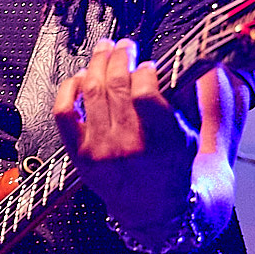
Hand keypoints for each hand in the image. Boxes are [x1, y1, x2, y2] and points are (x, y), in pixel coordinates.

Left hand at [53, 39, 195, 230]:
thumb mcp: (191, 136)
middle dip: (119, 56)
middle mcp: (127, 147)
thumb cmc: (172, 169)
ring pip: (91, 91)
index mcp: (161, 142)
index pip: (145, 93)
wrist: (151, 208)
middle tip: (125, 45)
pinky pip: (63, 112)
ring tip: (105, 50)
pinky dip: (69, 89)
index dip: (146, 70)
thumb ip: (187, 100)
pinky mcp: (77, 154)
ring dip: (97, 63)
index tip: (150, 64)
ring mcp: (98, 150)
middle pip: (115, 85)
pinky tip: (80, 77)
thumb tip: (185, 62)